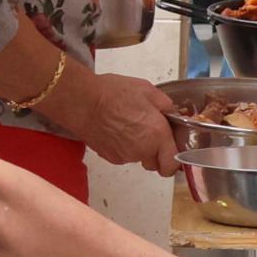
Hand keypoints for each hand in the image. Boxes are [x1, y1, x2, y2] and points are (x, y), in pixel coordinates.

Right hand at [44, 63, 177, 175]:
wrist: (82, 102)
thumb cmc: (114, 93)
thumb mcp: (148, 90)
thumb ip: (166, 106)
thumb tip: (173, 115)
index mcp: (157, 135)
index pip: (171, 166)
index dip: (174, 161)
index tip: (172, 149)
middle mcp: (142, 151)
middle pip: (155, 163)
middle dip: (156, 152)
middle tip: (150, 131)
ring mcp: (124, 157)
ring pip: (139, 158)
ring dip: (139, 147)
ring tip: (129, 125)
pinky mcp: (109, 157)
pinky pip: (124, 155)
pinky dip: (124, 146)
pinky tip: (116, 129)